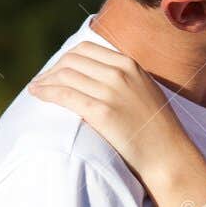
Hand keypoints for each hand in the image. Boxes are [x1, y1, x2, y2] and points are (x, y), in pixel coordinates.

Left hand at [28, 42, 183, 183]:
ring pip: (65, 75)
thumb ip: (124, 79)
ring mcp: (111, 92)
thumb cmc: (157, 131)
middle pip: (72, 60)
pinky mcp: (102, 112)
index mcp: (130, 65)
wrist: (169, 157)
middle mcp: (120, 73)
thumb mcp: (145, 92)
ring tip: (36, 89)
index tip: (56, 70)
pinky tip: (37, 95)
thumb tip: (97, 76)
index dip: (65, 58)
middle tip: (42, 81)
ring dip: (45, 80)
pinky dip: (47, 92)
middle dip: (52, 69)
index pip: (86, 49)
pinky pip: (65, 94)